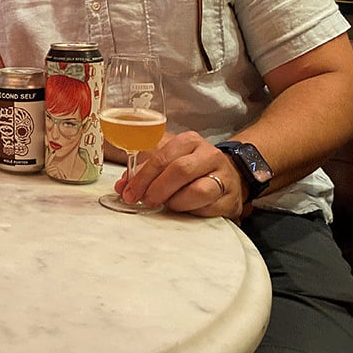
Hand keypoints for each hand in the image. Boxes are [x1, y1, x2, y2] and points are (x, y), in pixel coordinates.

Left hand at [114, 130, 244, 220]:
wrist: (231, 177)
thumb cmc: (193, 170)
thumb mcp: (167, 162)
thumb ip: (143, 172)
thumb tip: (122, 186)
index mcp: (189, 141)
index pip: (162, 156)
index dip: (142, 177)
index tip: (129, 192)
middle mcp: (209, 155)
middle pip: (180, 170)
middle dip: (157, 189)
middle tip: (146, 200)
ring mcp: (223, 176)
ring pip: (198, 190)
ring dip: (175, 201)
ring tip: (167, 203)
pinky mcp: (231, 199)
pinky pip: (209, 208)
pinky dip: (191, 210)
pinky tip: (185, 208)